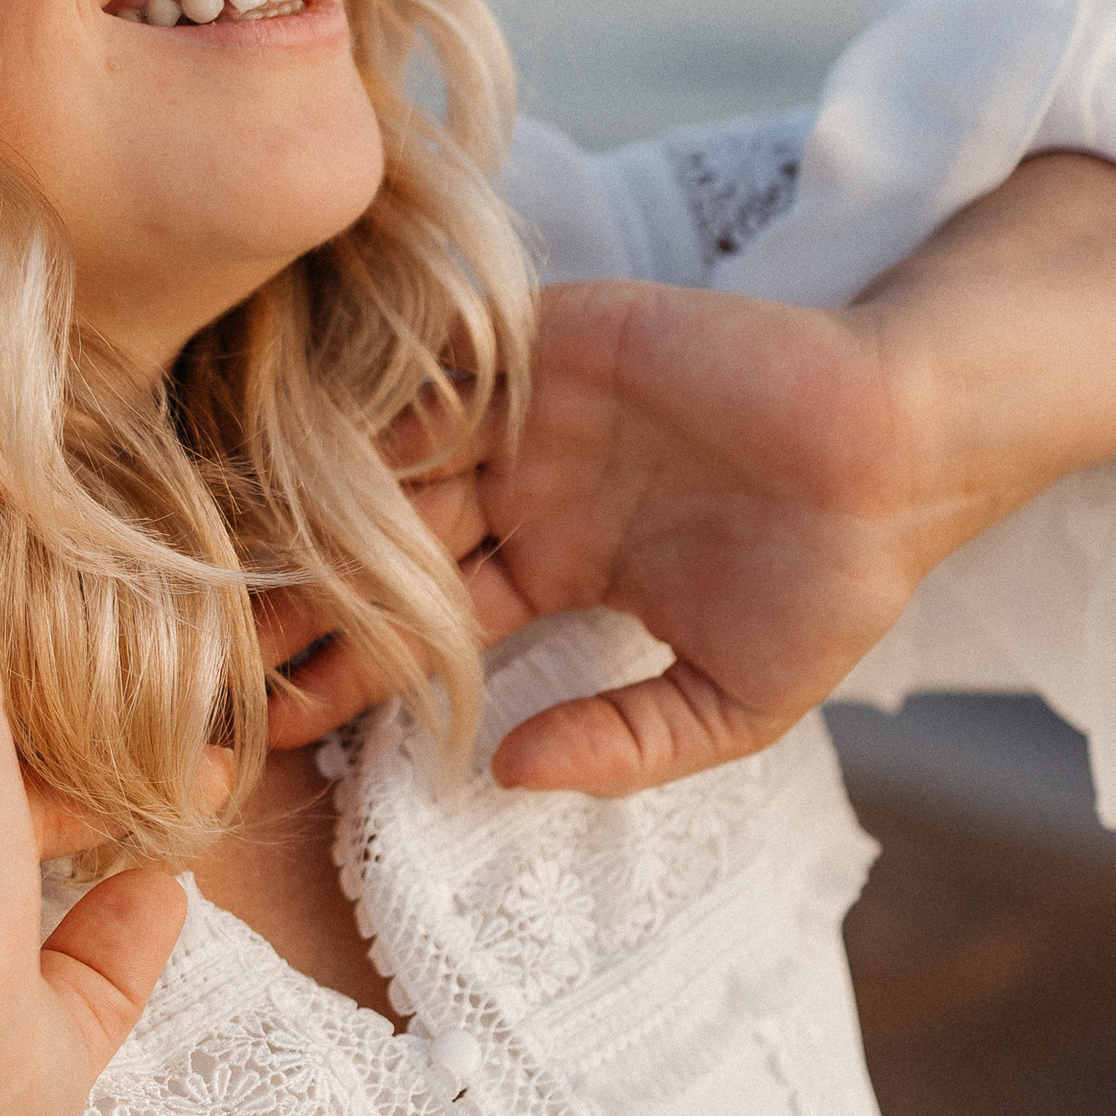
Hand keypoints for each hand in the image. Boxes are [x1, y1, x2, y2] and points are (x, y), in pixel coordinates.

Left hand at [257, 153, 1115, 800]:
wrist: (902, 444)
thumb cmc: (836, 577)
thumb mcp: (731, 702)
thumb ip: (623, 744)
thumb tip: (503, 775)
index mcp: (553, 567)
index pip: (424, 626)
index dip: (351, 672)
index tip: (271, 729)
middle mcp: (522, 489)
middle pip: (383, 545)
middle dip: (304, 597)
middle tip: (213, 646)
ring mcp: (530, 412)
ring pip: (396, 460)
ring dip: (319, 507)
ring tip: (232, 558)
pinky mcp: (552, 340)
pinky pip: (448, 370)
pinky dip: (381, 402)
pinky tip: (303, 445)